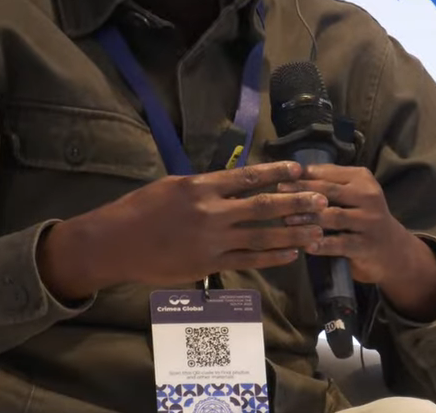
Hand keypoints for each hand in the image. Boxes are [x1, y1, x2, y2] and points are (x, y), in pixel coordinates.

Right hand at [38, 161, 324, 299]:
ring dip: (293, 233)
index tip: (301, 170)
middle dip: (297, 203)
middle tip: (322, 200)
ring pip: (262, 236)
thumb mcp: (172, 185)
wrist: (113, 244)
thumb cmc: (140, 210)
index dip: (278, 173)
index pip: (248, 177)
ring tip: (317, 230)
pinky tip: (292, 254)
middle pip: (264, 206)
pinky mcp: (209, 264)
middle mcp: (211, 212)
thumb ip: (205, 185)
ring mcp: (212, 240)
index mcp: (201, 186)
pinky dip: (273, 257)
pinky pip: (248, 260)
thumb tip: (235, 182)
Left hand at [277, 164, 426, 286]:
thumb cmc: (363, 218)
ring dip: (308, 218)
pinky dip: (322, 244)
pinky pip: (340, 243)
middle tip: (278, 196)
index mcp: (362, 179)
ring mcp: (369, 221)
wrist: (393, 250)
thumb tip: (293, 173)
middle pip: (329, 192)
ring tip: (287, 221)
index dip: (303, 176)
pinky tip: (306, 245)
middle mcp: (369, 196)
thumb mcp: (353, 194)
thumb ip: (329, 183)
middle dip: (301, 193)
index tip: (279, 179)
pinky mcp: (367, 245)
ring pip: (333, 217)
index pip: (328, 173)